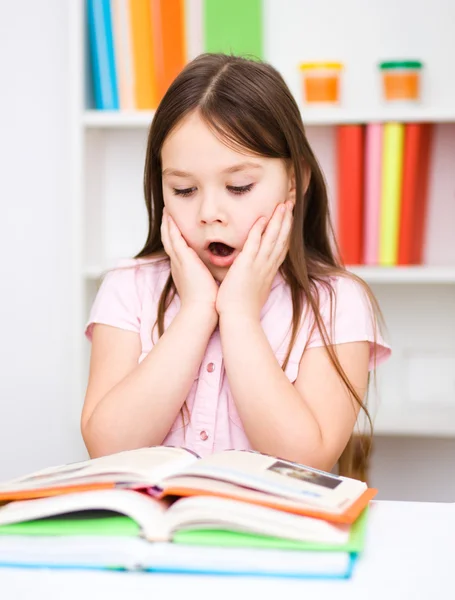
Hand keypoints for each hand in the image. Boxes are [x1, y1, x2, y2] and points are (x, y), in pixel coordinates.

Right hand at [161, 210, 218, 319]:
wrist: (202, 311)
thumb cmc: (208, 303)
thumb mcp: (206, 285)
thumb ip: (209, 276)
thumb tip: (217, 273)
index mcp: (184, 270)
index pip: (178, 249)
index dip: (175, 237)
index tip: (176, 226)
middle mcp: (178, 264)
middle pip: (169, 241)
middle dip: (167, 227)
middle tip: (166, 213)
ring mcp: (179, 261)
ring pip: (169, 237)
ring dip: (167, 223)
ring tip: (166, 210)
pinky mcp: (183, 259)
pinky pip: (174, 238)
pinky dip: (171, 227)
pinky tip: (171, 216)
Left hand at [216, 202, 292, 319]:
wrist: (239, 319)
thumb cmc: (242, 308)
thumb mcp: (253, 290)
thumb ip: (255, 279)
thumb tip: (253, 276)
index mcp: (269, 272)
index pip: (281, 248)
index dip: (286, 232)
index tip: (289, 219)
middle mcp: (267, 267)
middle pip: (281, 239)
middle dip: (286, 221)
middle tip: (290, 204)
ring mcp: (258, 265)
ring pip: (272, 239)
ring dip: (278, 221)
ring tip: (283, 205)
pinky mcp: (246, 265)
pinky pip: (254, 244)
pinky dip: (259, 230)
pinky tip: (262, 218)